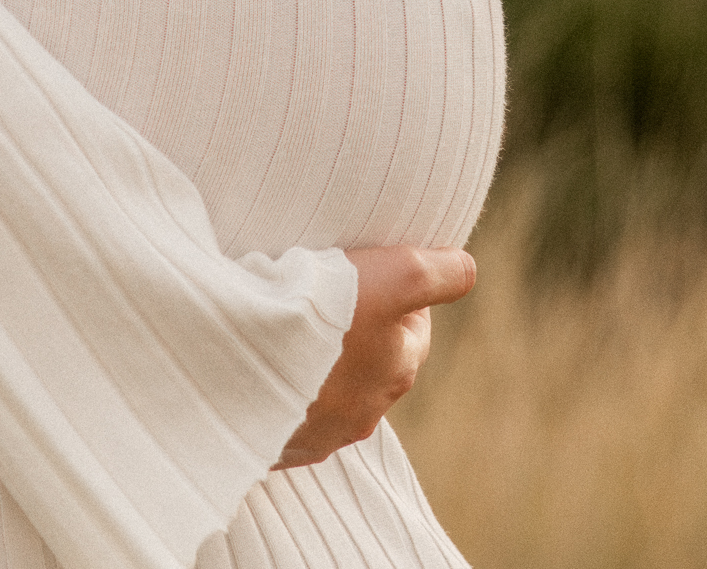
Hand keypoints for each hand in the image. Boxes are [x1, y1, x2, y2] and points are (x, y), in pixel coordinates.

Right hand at [274, 246, 475, 469]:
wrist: (241, 356)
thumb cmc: (325, 312)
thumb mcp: (400, 276)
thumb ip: (443, 273)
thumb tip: (466, 268)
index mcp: (395, 372)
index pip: (413, 327)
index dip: (398, 291)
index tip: (371, 268)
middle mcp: (362, 413)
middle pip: (372, 361)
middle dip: (359, 328)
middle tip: (328, 292)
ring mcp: (314, 431)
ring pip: (327, 388)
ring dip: (318, 358)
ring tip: (291, 321)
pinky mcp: (273, 439)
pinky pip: (284, 407)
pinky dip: (280, 383)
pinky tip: (264, 356)